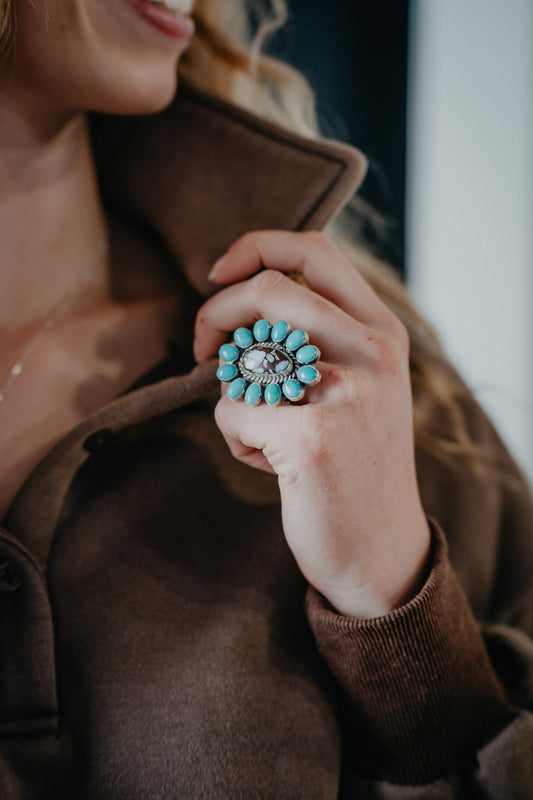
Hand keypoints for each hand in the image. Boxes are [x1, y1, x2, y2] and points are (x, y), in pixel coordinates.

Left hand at [194, 231, 430, 618]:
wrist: (380, 548)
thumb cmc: (354, 462)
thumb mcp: (359, 384)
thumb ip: (318, 337)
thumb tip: (238, 303)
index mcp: (383, 332)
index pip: (315, 250)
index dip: (256, 246)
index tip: (219, 272)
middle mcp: (373, 353)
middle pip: (267, 288)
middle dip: (214, 311)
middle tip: (204, 349)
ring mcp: (347, 393)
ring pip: (242, 357)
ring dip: (234, 393)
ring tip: (264, 431)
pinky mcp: (312, 438)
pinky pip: (232, 412)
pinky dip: (236, 439)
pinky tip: (271, 465)